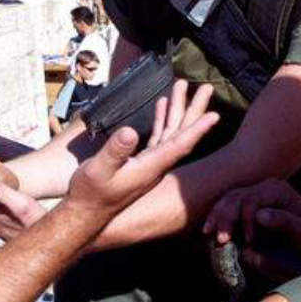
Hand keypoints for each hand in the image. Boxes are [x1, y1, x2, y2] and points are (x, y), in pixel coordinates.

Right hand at [63, 81, 218, 217]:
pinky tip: (162, 103)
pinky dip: (162, 118)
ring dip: (178, 109)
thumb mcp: (99, 170)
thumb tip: (130, 131)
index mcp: (151, 167)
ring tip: (184, 86)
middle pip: (181, 133)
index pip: (180, 145)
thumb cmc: (90, 194)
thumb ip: (115, 151)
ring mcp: (149, 163)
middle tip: (208, 88)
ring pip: (171, 132)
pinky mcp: (140, 162)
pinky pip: (158, 136)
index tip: (215, 115)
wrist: (85, 214)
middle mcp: (156, 165)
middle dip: (195, 109)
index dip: (197, 130)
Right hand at [203, 178, 300, 249]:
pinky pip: (227, 203)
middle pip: (236, 196)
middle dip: (225, 218)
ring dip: (217, 215)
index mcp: (276, 190)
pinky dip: (217, 215)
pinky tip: (210, 227)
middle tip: (220, 240)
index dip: (245, 220)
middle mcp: (263, 186)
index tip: (248, 241)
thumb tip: (259, 216)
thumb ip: (283, 220)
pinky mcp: (247, 199)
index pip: (252, 200)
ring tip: (208, 233)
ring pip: (228, 197)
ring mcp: (253, 191)